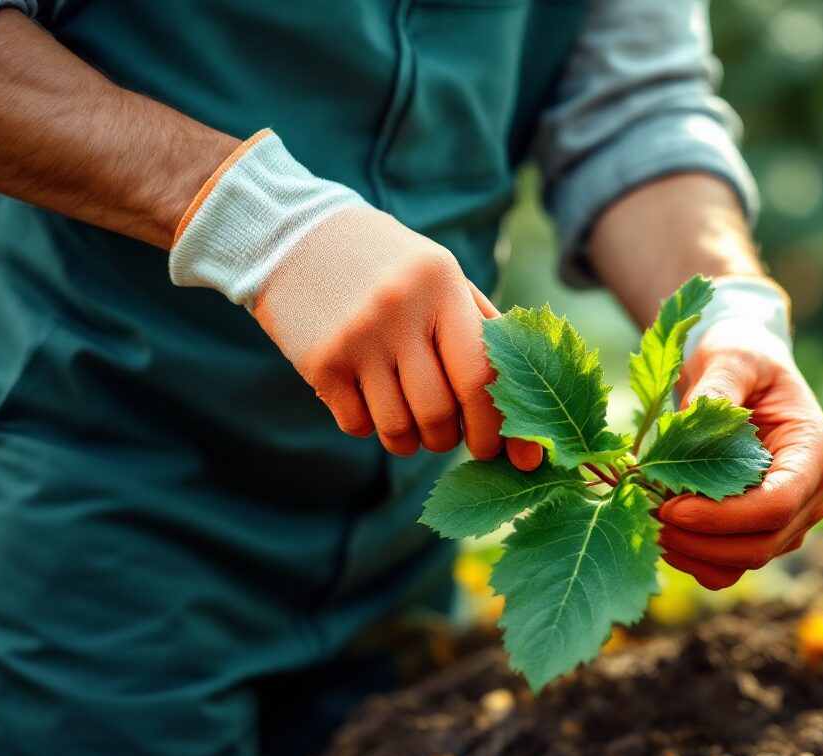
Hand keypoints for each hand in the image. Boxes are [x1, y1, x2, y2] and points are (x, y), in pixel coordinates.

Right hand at [251, 208, 504, 458]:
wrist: (296, 237)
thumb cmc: (391, 268)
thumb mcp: (444, 278)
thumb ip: (485, 331)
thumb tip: (526, 409)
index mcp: (444, 285)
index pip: (481, 375)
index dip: (496, 426)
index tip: (497, 450)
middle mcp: (400, 310)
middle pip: (440, 411)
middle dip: (450, 439)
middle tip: (449, 435)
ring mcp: (356, 337)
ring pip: (398, 427)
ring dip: (411, 442)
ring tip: (412, 425)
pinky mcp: (320, 361)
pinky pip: (357, 424)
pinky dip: (369, 426)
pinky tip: (369, 401)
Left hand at [656, 318, 822, 589]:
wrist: (744, 370)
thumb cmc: (742, 357)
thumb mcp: (731, 357)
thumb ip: (719, 386)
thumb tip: (693, 418)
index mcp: (815, 450)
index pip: (778, 504)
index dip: (723, 516)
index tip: (669, 507)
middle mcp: (812, 492)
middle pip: (761, 543)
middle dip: (700, 540)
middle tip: (645, 517)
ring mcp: (790, 518)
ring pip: (744, 561)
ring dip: (693, 553)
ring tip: (647, 523)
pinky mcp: (763, 530)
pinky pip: (730, 564)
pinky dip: (694, 558)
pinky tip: (660, 532)